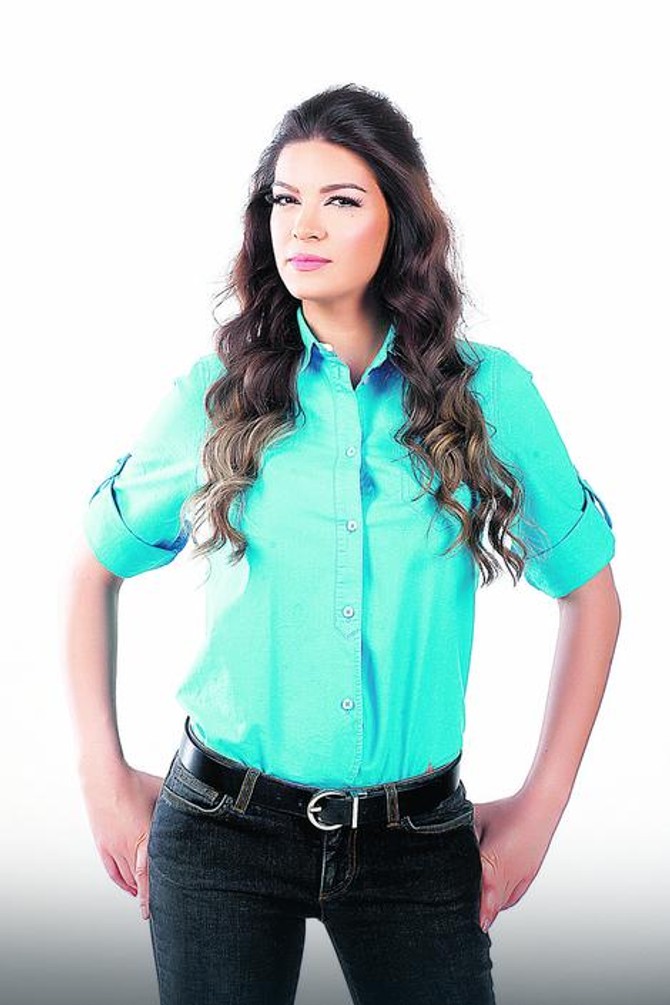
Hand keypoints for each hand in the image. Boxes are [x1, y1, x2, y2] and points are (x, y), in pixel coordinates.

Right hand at [80, 762, 164, 921]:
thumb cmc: (134, 781)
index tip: (154, 911)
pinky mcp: (103, 844)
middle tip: (158, 908)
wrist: (103, 776)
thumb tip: (197, 804)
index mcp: (145, 834)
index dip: (152, 895)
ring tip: (147, 898)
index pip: (149, 873)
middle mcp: (128, 845)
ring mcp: (113, 846)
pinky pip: (112, 870)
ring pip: (125, 878)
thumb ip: (177, 804)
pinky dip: (121, 882)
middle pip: (139, 880)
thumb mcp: (163, 791)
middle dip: (148, 895)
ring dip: (136, 890)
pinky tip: (129, 887)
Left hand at [472, 789, 563, 932]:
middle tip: (458, 919)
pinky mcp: (527, 878)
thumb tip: (439, 834)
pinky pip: (510, 899)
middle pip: (487, 903)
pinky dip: (499, 902)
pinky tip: (489, 903)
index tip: (462, 919)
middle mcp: (507, 873)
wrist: (539, 808)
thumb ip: (458, 831)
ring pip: (500, 904)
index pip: (477, 892)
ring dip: (487, 908)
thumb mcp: (474, 817)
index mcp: (491, 860)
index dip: (469, 906)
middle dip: (473, 911)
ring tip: (471, 914)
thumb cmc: (506, 811)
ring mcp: (519, 877)